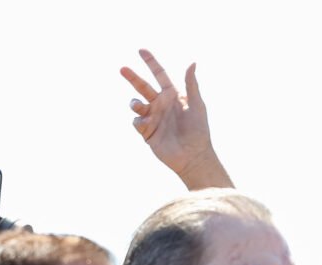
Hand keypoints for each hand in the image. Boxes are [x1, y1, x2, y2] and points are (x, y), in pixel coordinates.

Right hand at [122, 49, 232, 189]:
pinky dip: (139, 120)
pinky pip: (137, 121)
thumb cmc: (199, 130)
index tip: (141, 50)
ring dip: (135, 103)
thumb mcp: (197, 105)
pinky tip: (147, 124)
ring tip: (138, 105)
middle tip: (122, 68)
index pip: (160, 75)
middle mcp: (161, 104)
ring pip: (136, 104)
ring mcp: (153, 117)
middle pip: (143, 86)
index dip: (151, 62)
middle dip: (132, 77)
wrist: (193, 156)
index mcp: (173, 96)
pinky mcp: (147, 131)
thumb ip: (192, 84)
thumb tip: (192, 62)